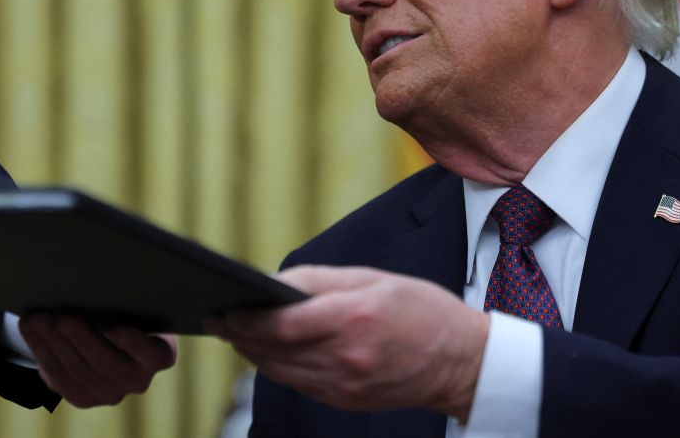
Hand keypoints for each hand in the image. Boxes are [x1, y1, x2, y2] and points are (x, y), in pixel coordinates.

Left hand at [18, 314, 176, 406]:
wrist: (108, 336)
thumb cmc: (125, 309)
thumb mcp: (133, 304)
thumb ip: (125, 299)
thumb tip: (100, 278)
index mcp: (159, 354)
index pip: (152, 353)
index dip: (134, 343)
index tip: (115, 326)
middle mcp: (138, 380)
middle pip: (107, 363)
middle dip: (81, 338)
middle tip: (62, 316)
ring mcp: (110, 393)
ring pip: (78, 371)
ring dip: (53, 343)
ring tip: (37, 318)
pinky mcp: (84, 398)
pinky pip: (59, 379)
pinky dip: (42, 352)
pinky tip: (32, 330)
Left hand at [207, 265, 488, 418]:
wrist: (462, 362)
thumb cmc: (422, 310)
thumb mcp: (374, 278)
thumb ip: (320, 281)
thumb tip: (274, 286)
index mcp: (354, 318)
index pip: (282, 324)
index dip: (246, 318)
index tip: (224, 308)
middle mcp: (346, 356)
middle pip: (273, 350)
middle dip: (240, 335)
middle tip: (218, 320)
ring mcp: (345, 384)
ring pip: (280, 371)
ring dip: (253, 353)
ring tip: (236, 334)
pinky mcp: (345, 400)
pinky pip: (298, 384)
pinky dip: (278, 367)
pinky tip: (269, 352)